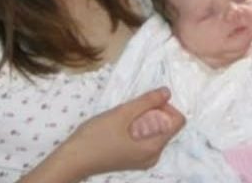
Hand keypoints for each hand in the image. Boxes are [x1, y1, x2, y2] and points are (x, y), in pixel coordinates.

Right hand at [66, 87, 184, 177]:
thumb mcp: (122, 114)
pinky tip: (120, 126)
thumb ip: (146, 102)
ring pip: (155, 132)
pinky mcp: (133, 160)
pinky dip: (138, 128)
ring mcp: (143, 160)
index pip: (178, 122)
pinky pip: (145, 139)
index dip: (166, 107)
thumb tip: (167, 92)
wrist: (74, 159)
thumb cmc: (97, 136)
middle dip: (154, 112)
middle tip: (132, 108)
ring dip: (144, 119)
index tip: (147, 102)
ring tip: (124, 117)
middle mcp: (153, 156)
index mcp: (154, 147)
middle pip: (167, 127)